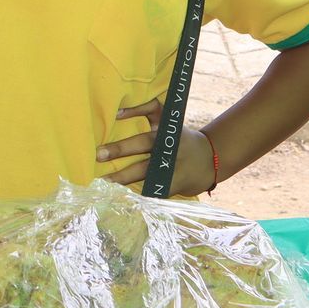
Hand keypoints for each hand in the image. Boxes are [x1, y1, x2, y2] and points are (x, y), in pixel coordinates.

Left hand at [99, 98, 217, 195]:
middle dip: (120, 149)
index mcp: (169, 126)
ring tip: (105, 182)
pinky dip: (137, 193)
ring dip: (124, 177)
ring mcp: (173, 164)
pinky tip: (120, 197)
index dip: (136, 110)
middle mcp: (170, 143)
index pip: (153, 111)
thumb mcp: (171, 124)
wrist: (209, 162)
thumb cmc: (180, 140)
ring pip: (145, 170)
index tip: (116, 113)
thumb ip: (151, 117)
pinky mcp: (174, 184)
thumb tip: (115, 115)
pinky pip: (152, 189)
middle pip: (144, 143)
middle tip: (98, 154)